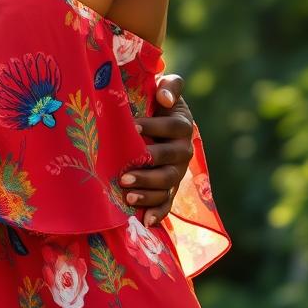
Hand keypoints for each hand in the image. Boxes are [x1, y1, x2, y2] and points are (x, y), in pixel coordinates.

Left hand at [121, 73, 194, 227]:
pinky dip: (158, 212)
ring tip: (127, 194)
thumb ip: (170, 86)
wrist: (161, 124)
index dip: (153, 126)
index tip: (131, 127)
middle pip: (170, 161)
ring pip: (167, 184)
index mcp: (182, 125)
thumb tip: (164, 96)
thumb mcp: (166, 90)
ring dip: (148, 191)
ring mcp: (177, 171)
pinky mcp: (170, 187)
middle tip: (124, 174)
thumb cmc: (157, 104)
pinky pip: (167, 202)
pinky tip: (146, 221)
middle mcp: (183, 151)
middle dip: (148, 169)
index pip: (172, 127)